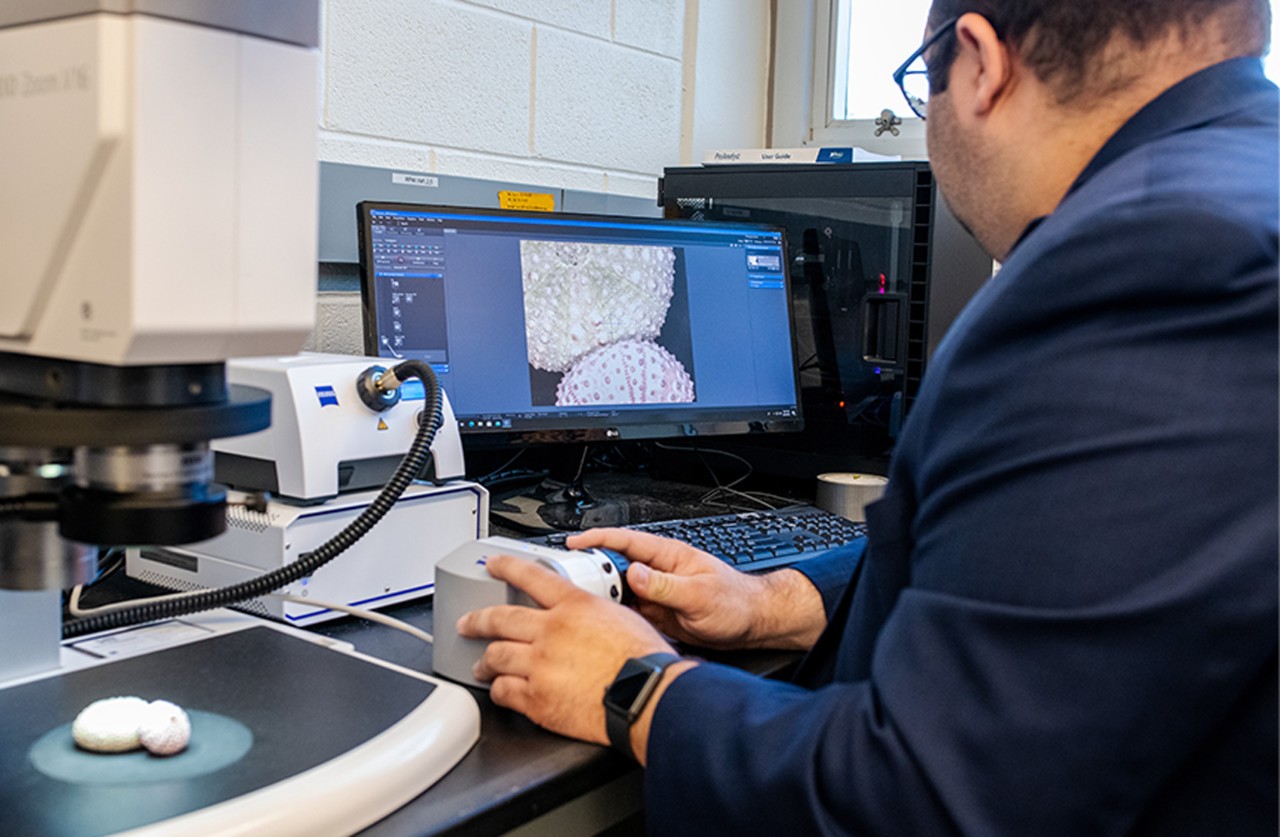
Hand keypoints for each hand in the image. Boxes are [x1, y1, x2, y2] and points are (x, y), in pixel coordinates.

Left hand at [456, 554, 675, 745]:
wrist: (646, 696)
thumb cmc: (643, 660)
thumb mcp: (620, 617)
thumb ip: (592, 614)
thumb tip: (583, 618)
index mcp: (574, 606)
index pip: (531, 576)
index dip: (506, 567)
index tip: (493, 565)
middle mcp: (551, 631)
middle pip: (499, 619)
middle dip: (476, 621)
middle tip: (467, 623)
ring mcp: (540, 665)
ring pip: (495, 657)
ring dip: (484, 661)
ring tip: (480, 666)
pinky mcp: (537, 699)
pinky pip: (504, 692)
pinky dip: (498, 691)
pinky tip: (498, 692)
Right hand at [566, 529, 826, 650]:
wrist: (750, 624)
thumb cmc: (734, 602)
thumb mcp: (700, 594)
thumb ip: (666, 585)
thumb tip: (635, 574)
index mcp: (667, 556)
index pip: (626, 541)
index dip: (597, 539)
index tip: (574, 542)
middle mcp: (657, 572)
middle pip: (615, 566)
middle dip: (591, 572)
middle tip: (569, 584)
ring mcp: (654, 592)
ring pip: (618, 591)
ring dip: (602, 598)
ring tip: (581, 607)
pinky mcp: (655, 613)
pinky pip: (628, 612)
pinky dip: (614, 617)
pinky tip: (603, 625)